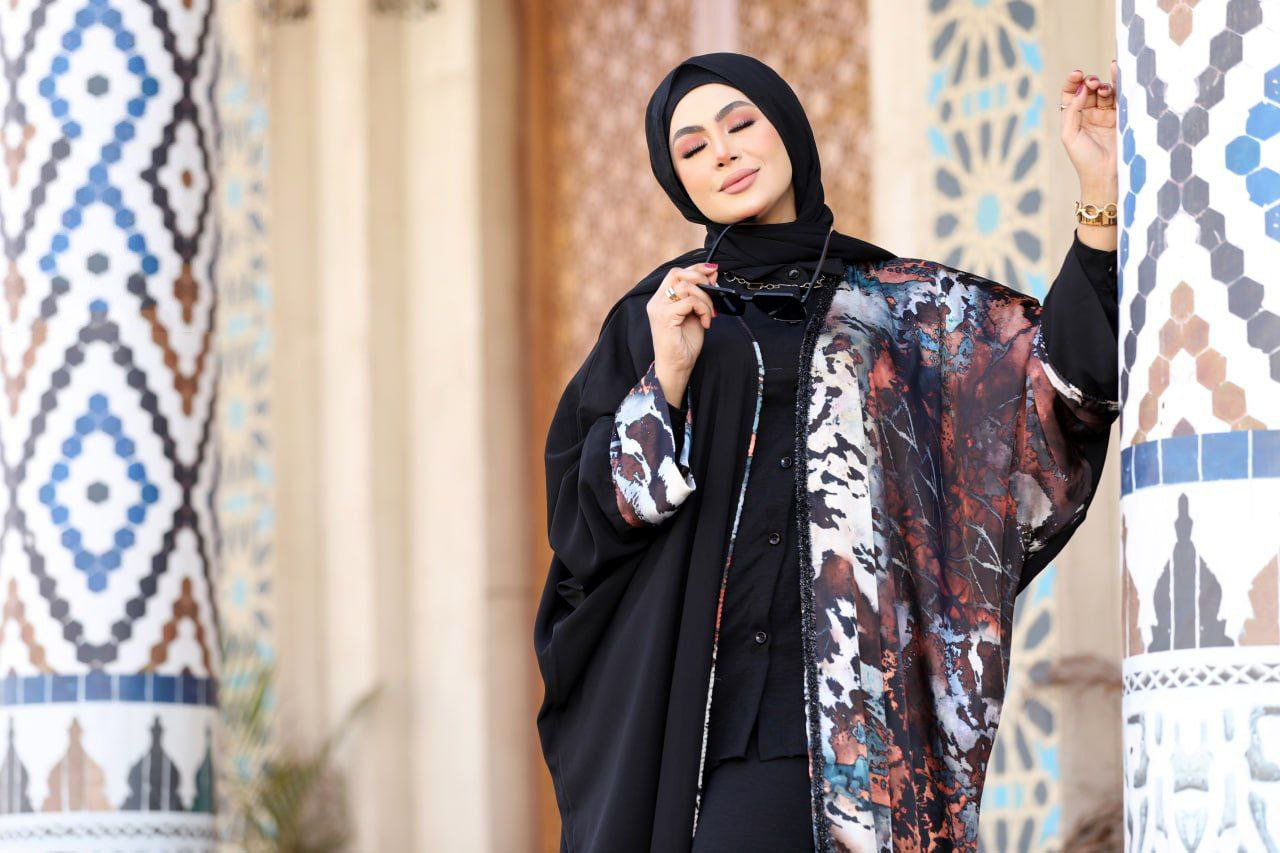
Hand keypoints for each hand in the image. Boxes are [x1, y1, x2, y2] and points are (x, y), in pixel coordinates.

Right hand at [646, 263, 717, 402]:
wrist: (676, 367)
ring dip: (705, 299)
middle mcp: (656, 301)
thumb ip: (701, 295)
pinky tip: (706, 323)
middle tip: (714, 292)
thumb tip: (713, 274)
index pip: (676, 273)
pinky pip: (690, 301)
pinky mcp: (665, 317)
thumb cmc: (684, 344)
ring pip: (686, 287)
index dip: (696, 268)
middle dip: (700, 278)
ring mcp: (658, 308)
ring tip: (710, 314)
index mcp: (661, 299)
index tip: (713, 270)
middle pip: (677, 273)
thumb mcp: (696, 314)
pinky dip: (703, 309)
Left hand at [1059, 62, 1118, 204]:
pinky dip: (1120, 87)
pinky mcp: (1122, 118)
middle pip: (1089, 89)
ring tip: (1103, 89)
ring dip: (1104, 86)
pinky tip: (1119, 77)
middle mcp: (1089, 115)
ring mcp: (1106, 116)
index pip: (1071, 93)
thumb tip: (1082, 88)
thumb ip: (1073, 111)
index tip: (1078, 74)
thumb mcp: (1070, 135)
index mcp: (1073, 118)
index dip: (1073, 81)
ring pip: (1105, 92)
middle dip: (1090, 82)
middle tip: (1093, 83)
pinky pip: (1121, 99)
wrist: (1106, 176)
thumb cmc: (1084, 160)